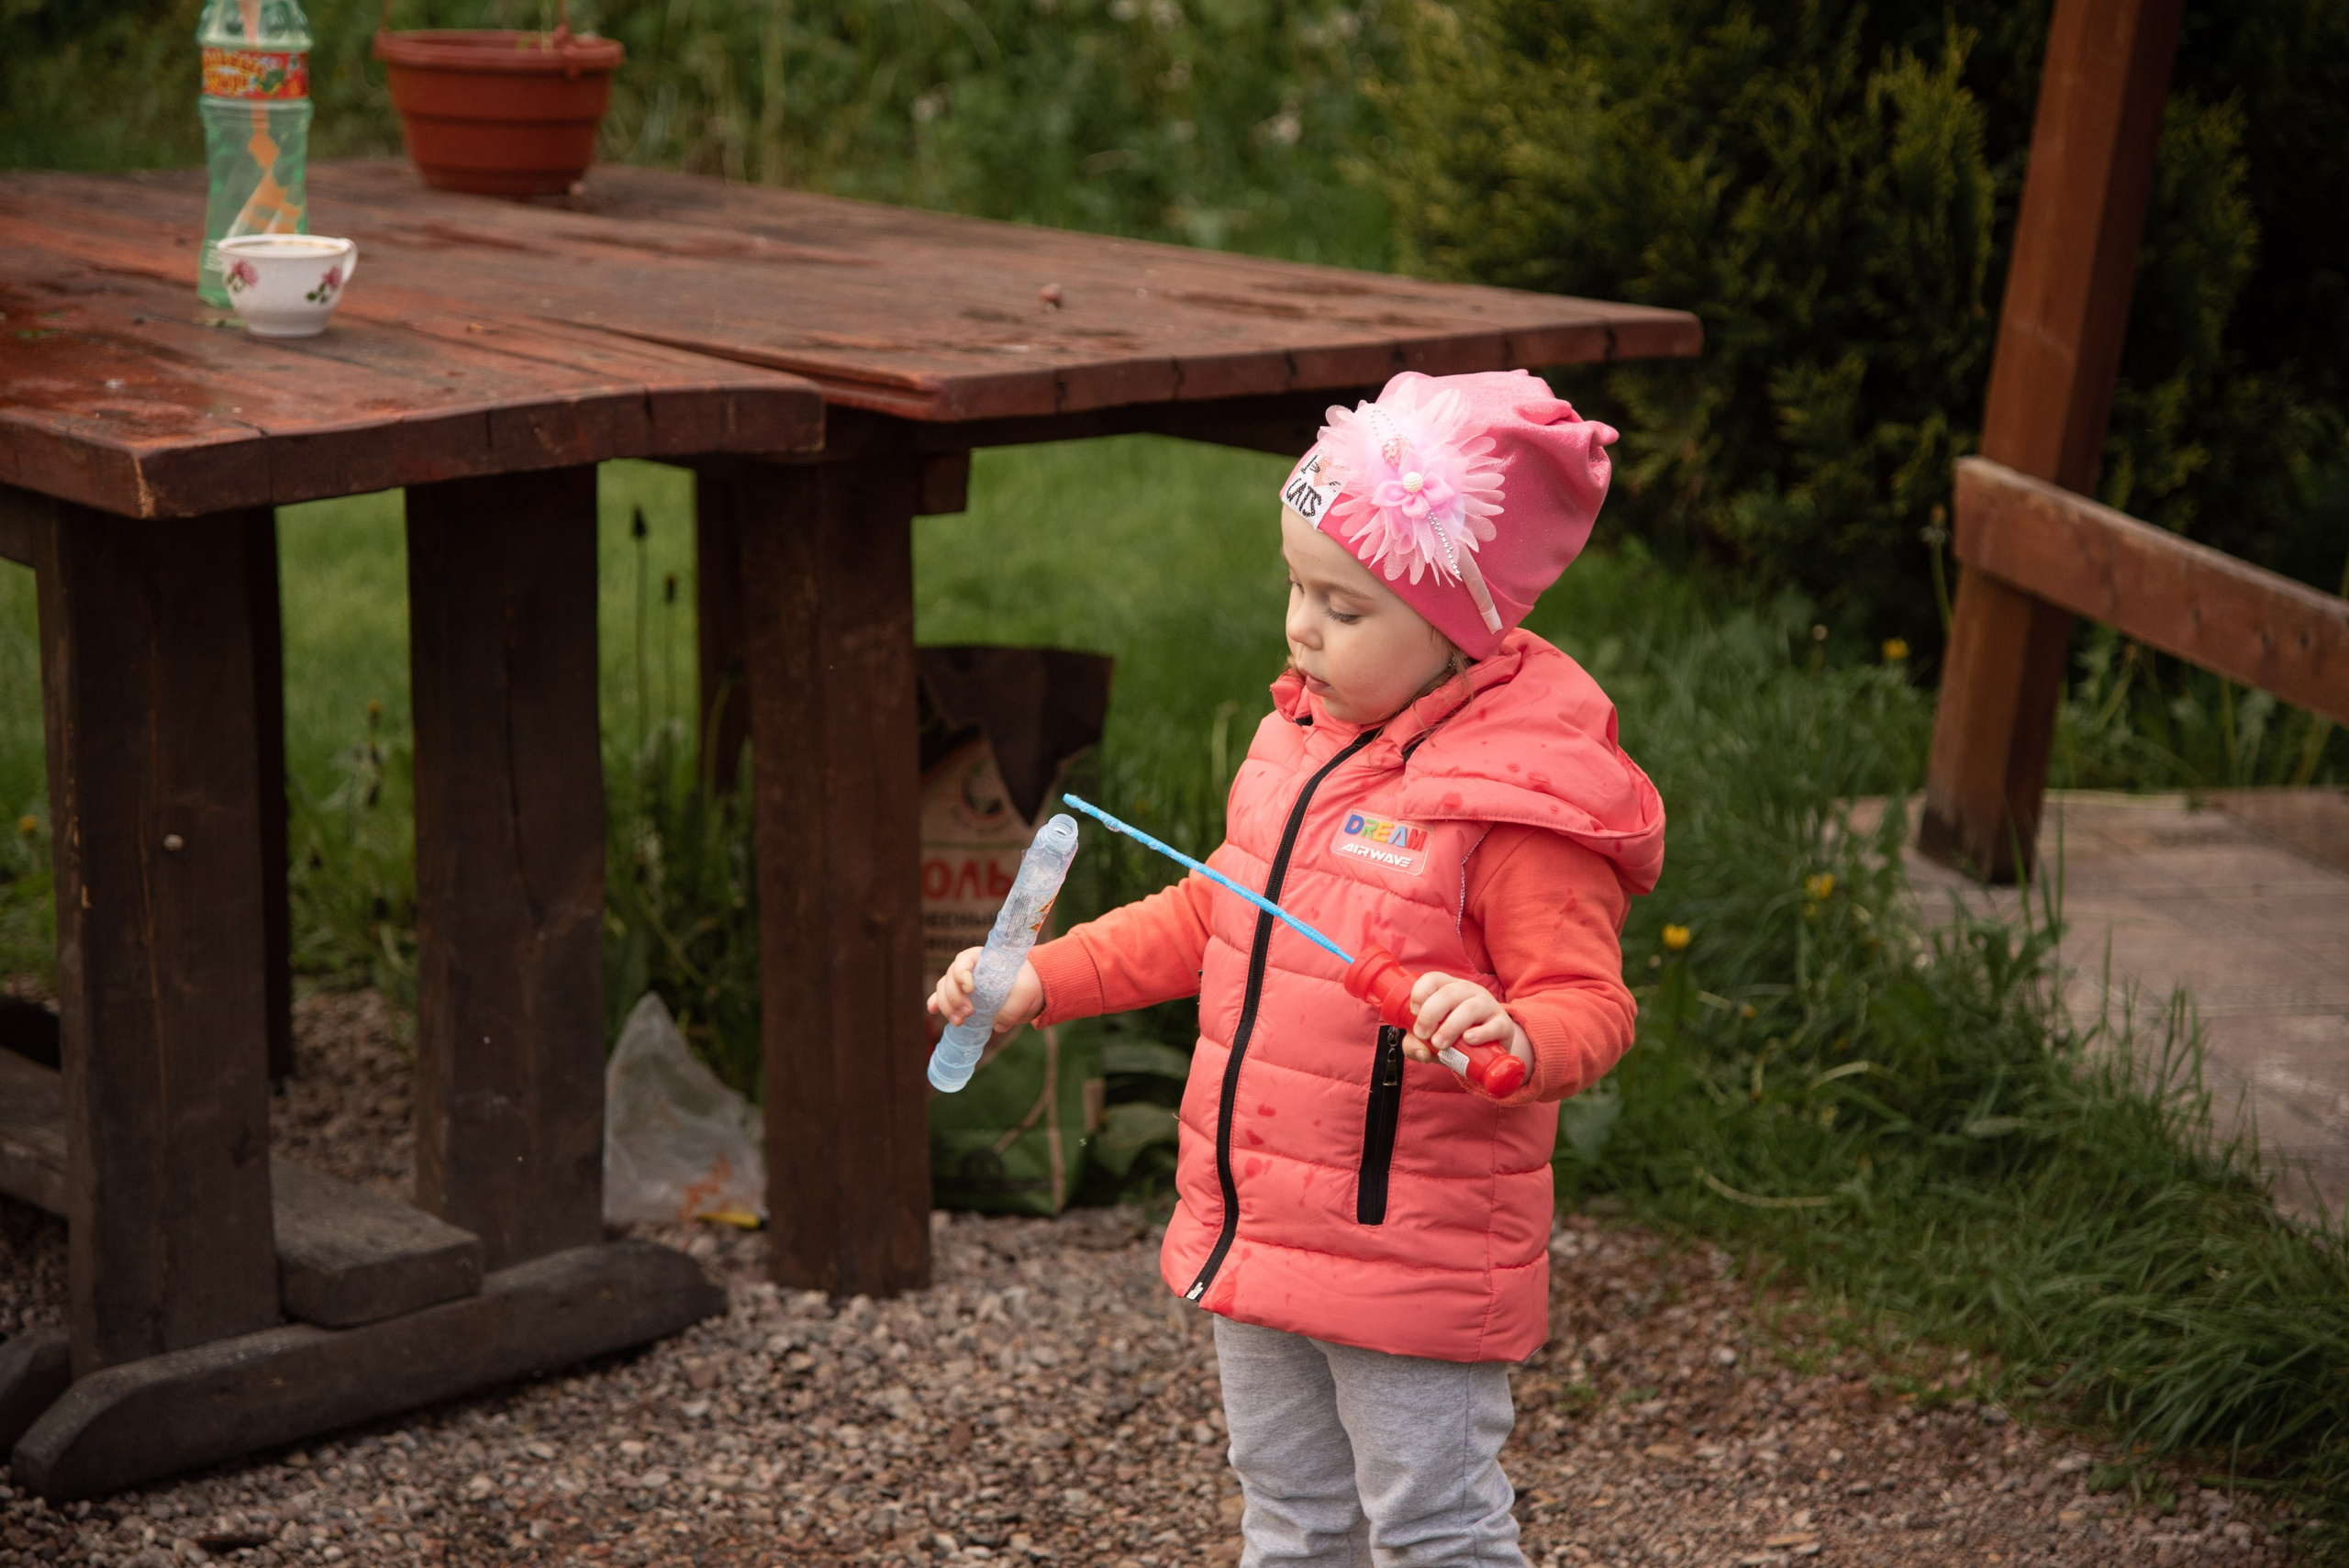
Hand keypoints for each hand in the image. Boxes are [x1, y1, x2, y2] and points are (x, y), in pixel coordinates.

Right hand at [927, 946, 1044, 1037]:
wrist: (1026, 992)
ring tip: (959, 1022)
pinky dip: (936, 1004)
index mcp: (982, 958)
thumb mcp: (1026, 993)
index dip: (962, 974)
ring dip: (947, 1006)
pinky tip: (933, 1011)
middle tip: (969, 1013)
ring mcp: (961, 983)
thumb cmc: (1026, 984)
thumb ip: (1013, 1008)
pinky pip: (941, 998)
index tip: (970, 989)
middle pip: (950, 978)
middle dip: (954, 997)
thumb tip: (997, 1025)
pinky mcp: (960, 997)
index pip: (964, 961)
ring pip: (943, 989)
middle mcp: (967, 968)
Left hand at [1398, 971, 1529, 1069]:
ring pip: (1469, 1008)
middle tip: (1423, 1035)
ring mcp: (1488, 1006)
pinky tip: (1468, 1040)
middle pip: (1448, 993)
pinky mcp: (1503, 1024)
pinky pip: (1493, 1026)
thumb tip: (1421, 1052)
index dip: (1420, 993)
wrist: (1488, 1051)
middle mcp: (1469, 992)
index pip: (1433, 979)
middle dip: (1431, 1014)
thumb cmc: (1454, 1040)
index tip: (1414, 1014)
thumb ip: (1416, 1045)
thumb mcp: (1430, 1041)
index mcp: (1449, 988)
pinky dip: (1480, 1033)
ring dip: (1451, 1027)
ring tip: (1440, 1044)